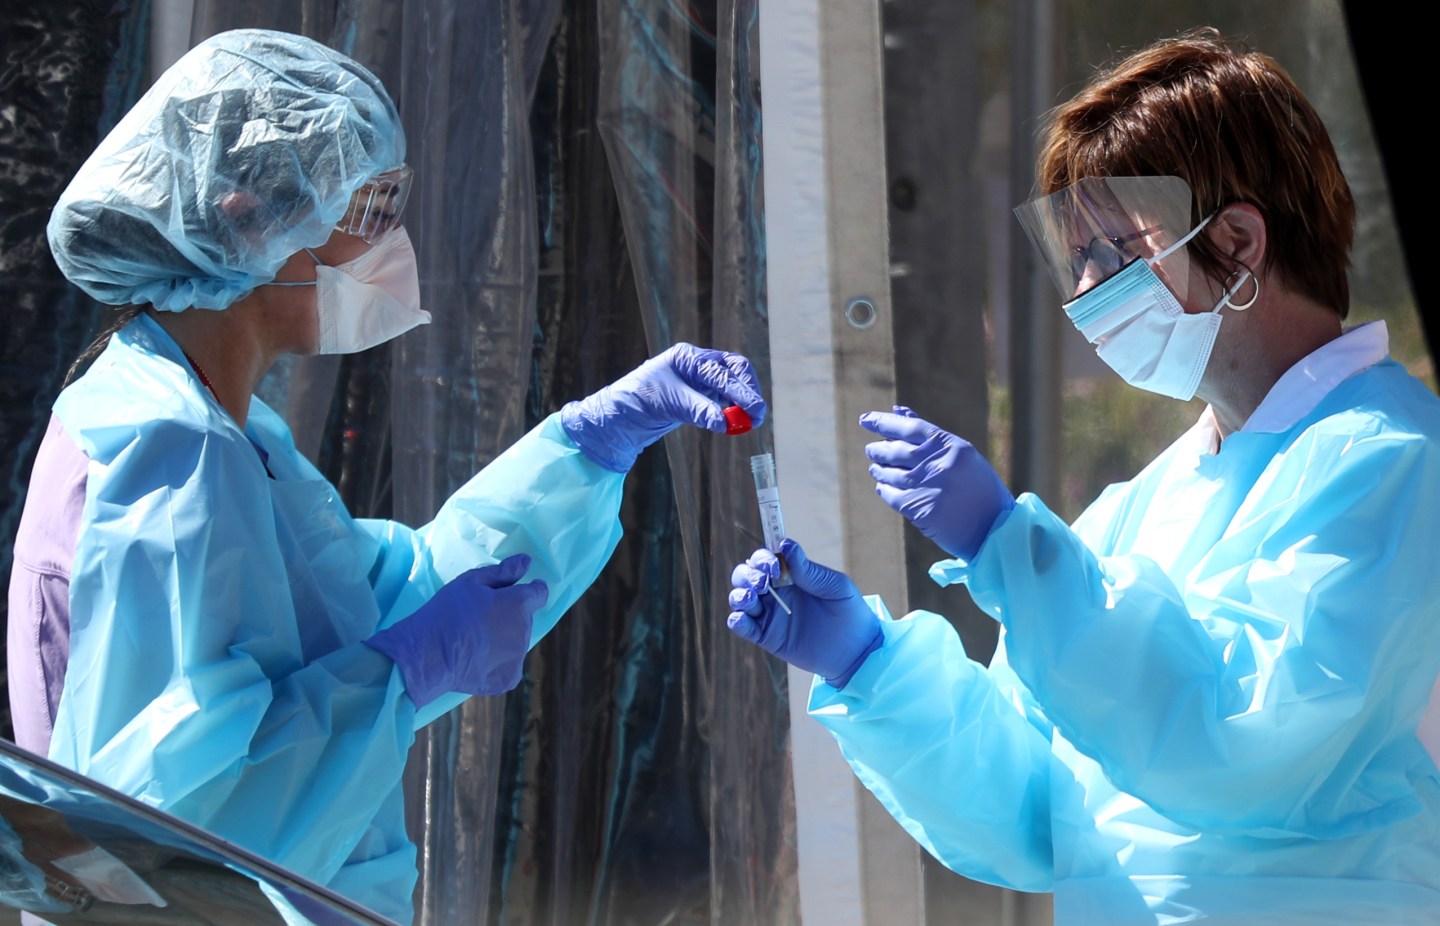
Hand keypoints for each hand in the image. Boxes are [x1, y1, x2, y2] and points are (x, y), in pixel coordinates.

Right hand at [365, 554, 547, 708]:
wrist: (428, 655)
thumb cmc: (447, 612)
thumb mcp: (470, 582)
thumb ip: (503, 572)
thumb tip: (527, 561)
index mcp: (519, 604)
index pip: (539, 594)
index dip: (533, 590)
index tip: (524, 591)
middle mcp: (525, 630)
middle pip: (523, 619)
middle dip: (509, 616)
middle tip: (480, 619)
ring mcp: (518, 657)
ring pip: (516, 643)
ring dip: (503, 639)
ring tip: (473, 641)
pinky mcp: (509, 678)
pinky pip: (508, 665)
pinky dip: (496, 663)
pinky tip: (474, 659)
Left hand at [561, 343, 767, 471]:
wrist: (616, 419)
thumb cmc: (635, 402)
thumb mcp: (668, 404)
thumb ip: (698, 410)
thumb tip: (725, 422)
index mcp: (687, 357)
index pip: (723, 370)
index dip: (741, 391)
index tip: (753, 411)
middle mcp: (695, 364)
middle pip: (734, 370)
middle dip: (748, 391)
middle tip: (757, 416)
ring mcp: (697, 380)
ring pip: (731, 385)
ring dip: (742, 401)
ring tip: (748, 422)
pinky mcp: (697, 397)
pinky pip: (722, 399)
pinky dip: (731, 410)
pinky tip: (733, 422)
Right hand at [727, 539, 880, 688]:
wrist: (857, 650)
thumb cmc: (850, 611)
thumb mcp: (835, 586)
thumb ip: (808, 570)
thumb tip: (785, 545)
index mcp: (790, 576)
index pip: (764, 559)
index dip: (763, 558)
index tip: (775, 566)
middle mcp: (775, 592)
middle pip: (745, 576)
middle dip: (747, 574)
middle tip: (763, 582)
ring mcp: (770, 614)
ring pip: (739, 598)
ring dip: (739, 594)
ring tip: (752, 597)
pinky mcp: (767, 636)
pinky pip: (743, 626)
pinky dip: (737, 620)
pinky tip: (743, 618)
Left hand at [860, 406, 1013, 559]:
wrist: (993, 528)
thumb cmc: (978, 487)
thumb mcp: (961, 456)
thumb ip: (929, 435)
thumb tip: (897, 411)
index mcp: (953, 446)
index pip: (911, 427)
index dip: (884, 423)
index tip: (865, 420)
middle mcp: (940, 464)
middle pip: (896, 451)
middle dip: (879, 449)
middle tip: (871, 449)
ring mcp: (929, 487)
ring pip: (891, 474)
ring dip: (879, 470)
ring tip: (876, 468)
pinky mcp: (921, 509)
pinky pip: (892, 495)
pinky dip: (884, 489)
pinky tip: (883, 486)